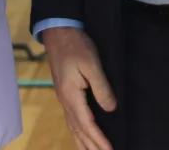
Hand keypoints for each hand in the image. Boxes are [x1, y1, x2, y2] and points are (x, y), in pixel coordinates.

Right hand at [41, 26, 116, 149]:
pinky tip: (81, 133)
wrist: (58, 30)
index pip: (87, 125)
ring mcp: (63, 97)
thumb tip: (110, 109)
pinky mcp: (64, 91)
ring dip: (83, 142)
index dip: (99, 140)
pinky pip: (71, 119)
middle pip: (78, 130)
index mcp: (72, 96)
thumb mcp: (91, 64)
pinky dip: (77, 131)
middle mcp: (65, 101)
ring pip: (73, 127)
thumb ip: (101, 87)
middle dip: (91, 146)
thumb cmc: (75, 45)